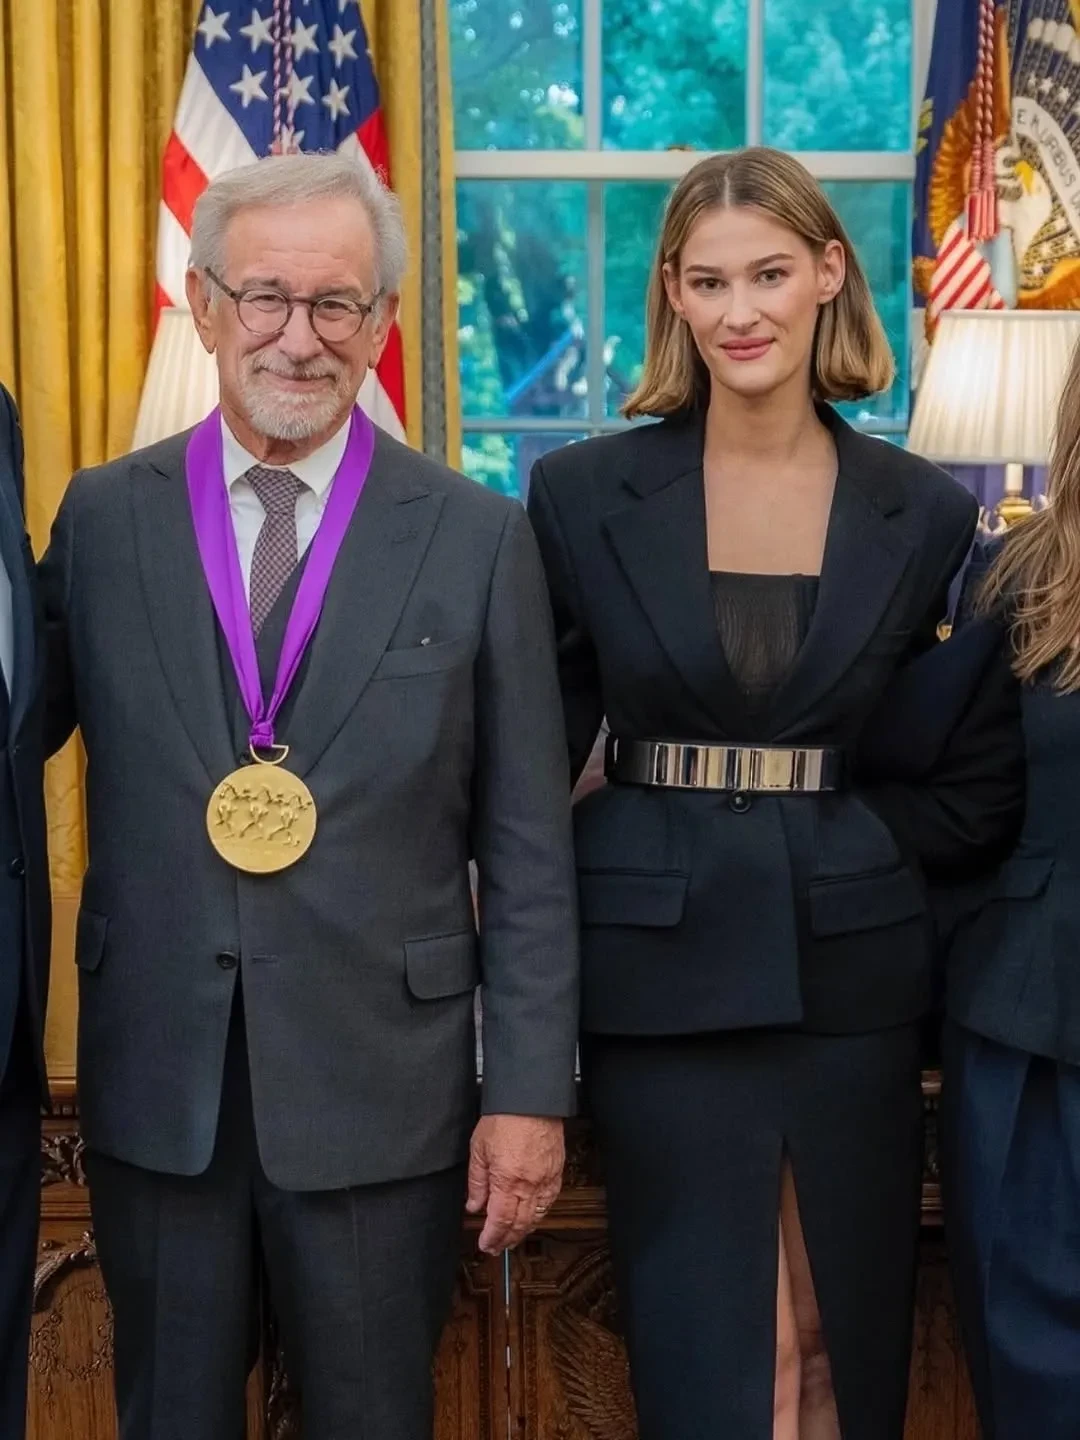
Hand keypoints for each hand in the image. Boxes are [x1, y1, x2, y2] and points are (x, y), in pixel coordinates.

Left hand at [466, 1114, 564, 1254]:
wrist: (530, 1100)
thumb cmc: (503, 1119)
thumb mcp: (478, 1150)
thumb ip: (477, 1182)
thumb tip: (474, 1205)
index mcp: (507, 1181)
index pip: (500, 1221)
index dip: (492, 1237)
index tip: (485, 1244)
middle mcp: (529, 1185)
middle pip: (519, 1224)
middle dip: (507, 1240)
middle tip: (497, 1248)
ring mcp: (546, 1179)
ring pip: (537, 1216)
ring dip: (524, 1231)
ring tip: (512, 1237)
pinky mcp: (557, 1171)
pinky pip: (549, 1201)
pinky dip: (540, 1214)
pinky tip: (532, 1216)